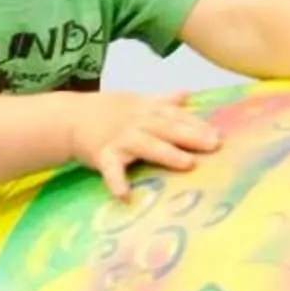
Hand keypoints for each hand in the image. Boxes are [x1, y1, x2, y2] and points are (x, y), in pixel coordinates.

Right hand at [67, 91, 221, 198]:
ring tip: (187, 163)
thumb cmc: (106, 111)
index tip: (220, 134)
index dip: (198, 124)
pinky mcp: (102, 155)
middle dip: (191, 136)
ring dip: (166, 154)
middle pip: (167, 128)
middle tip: (214, 145)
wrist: (68, 117)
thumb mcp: (135, 101)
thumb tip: (188, 94)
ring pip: (146, 146)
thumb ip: (163, 101)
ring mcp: (119, 138)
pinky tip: (125, 196)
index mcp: (146, 109)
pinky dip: (117, 182)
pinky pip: (111, 170)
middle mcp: (136, 122)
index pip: (176, 116)